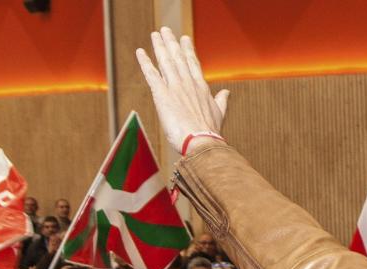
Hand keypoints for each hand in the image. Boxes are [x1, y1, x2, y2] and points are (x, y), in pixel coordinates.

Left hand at [134, 27, 229, 152]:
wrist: (201, 141)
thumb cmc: (210, 132)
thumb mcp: (219, 114)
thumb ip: (221, 101)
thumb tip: (227, 92)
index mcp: (201, 87)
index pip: (193, 64)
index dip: (187, 50)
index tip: (184, 38)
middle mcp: (188, 83)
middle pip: (178, 58)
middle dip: (171, 43)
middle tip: (165, 30)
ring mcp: (175, 87)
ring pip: (165, 62)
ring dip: (159, 47)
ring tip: (155, 34)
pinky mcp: (162, 95)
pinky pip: (151, 75)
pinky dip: (145, 62)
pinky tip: (140, 52)